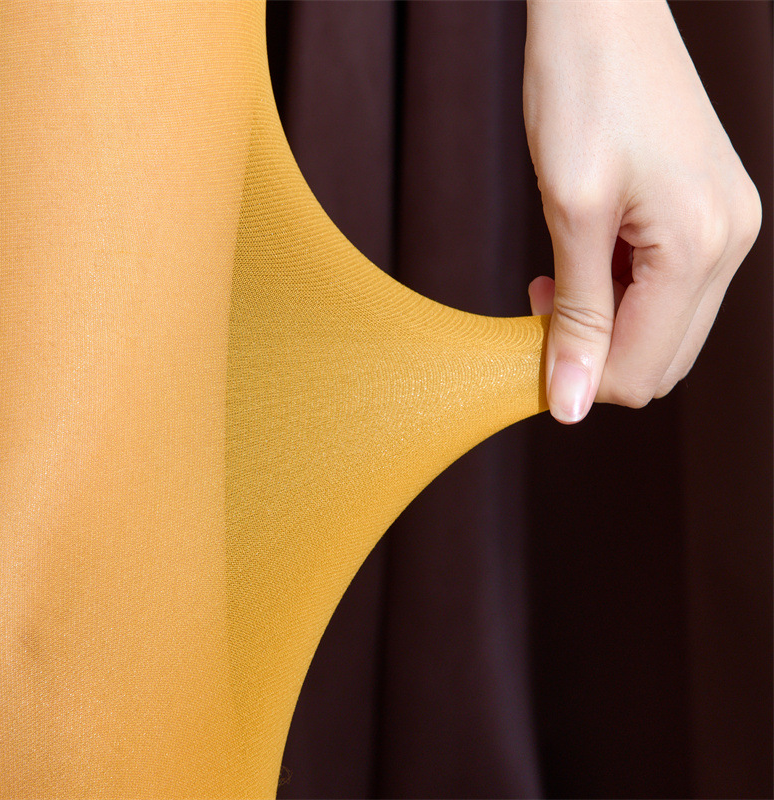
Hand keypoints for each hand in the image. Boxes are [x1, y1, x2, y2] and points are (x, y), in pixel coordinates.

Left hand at [523, 0, 760, 422]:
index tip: (529, 353)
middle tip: (539, 309)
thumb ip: (576, 316)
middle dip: (595, 355)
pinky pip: (664, 288)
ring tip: (553, 278)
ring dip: (603, 324)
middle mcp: (729, 244)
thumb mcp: (570, 211)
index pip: (643, 371)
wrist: (601, 6)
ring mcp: (724, 226)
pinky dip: (617, 293)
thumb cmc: (581, 91)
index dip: (582, 381)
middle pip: (661, 359)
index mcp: (701, 247)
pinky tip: (581, 259)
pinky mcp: (707, 212)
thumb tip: (572, 405)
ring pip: (662, 328)